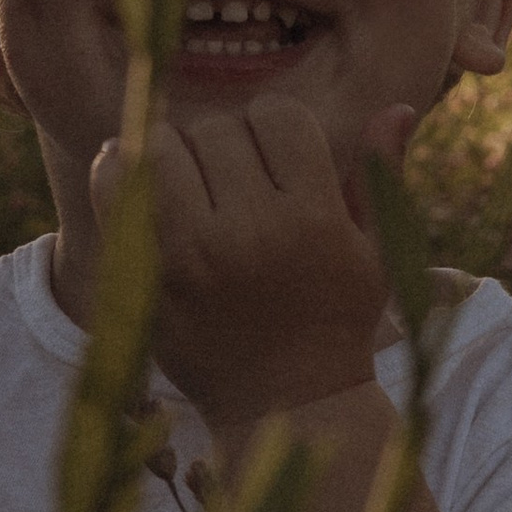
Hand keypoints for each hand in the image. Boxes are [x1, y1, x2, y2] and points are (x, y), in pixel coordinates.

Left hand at [97, 95, 417, 431]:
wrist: (285, 406)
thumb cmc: (338, 320)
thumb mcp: (377, 253)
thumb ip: (381, 176)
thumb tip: (397, 105)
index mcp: (314, 218)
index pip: (277, 114)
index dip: (275, 128)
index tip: (275, 159)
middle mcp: (252, 232)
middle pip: (216, 128)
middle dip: (224, 146)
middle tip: (232, 183)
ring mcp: (191, 254)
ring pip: (160, 146)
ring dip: (172, 155)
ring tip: (187, 183)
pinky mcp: (146, 275)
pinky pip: (114, 186)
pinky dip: (117, 171)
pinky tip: (137, 182)